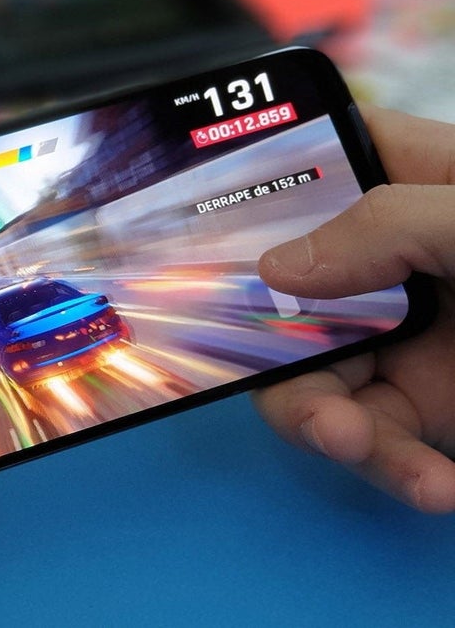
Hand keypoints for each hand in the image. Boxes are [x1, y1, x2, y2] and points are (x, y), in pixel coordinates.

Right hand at [254, 107, 454, 512]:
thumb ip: (390, 227)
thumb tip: (279, 267)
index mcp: (426, 185)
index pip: (327, 159)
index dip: (261, 180)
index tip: (212, 225)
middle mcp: (403, 262)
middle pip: (289, 292)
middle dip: (278, 348)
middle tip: (297, 380)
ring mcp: (417, 339)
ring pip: (318, 377)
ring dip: (330, 425)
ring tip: (362, 450)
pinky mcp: (438, 408)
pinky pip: (378, 438)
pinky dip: (394, 469)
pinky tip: (433, 486)